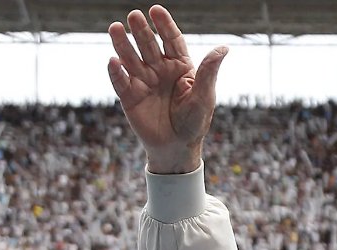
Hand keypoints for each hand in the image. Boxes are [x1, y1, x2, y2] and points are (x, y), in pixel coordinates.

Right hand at [107, 5, 227, 173]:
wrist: (177, 149)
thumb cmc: (194, 122)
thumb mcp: (204, 96)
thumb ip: (208, 71)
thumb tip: (224, 48)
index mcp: (179, 66)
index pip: (171, 40)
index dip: (164, 25)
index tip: (156, 10)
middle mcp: (160, 70)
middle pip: (149, 45)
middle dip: (141, 31)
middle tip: (134, 16)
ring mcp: (143, 82)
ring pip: (131, 59)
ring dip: (123, 44)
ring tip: (115, 28)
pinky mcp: (129, 97)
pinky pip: (121, 82)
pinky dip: (116, 72)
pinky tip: (113, 61)